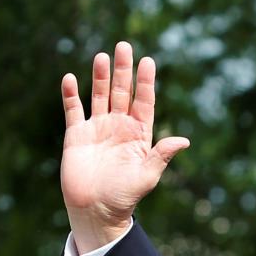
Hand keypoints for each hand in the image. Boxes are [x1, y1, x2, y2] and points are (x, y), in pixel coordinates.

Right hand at [60, 41, 190, 252]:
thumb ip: (162, 155)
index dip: (146, 82)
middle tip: (125, 45)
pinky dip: (71, 94)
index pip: (144, 102)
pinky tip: (71, 78)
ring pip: (100, 96)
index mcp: (139, 135)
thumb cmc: (125, 196)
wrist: (96, 210)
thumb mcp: (148, 175)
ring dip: (101, 77)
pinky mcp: (76, 135)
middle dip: (124, 70)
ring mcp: (97, 129)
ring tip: (103, 56)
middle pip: (122, 93)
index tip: (148, 61)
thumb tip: (184, 140)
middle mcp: (119, 127)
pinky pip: (73, 110)